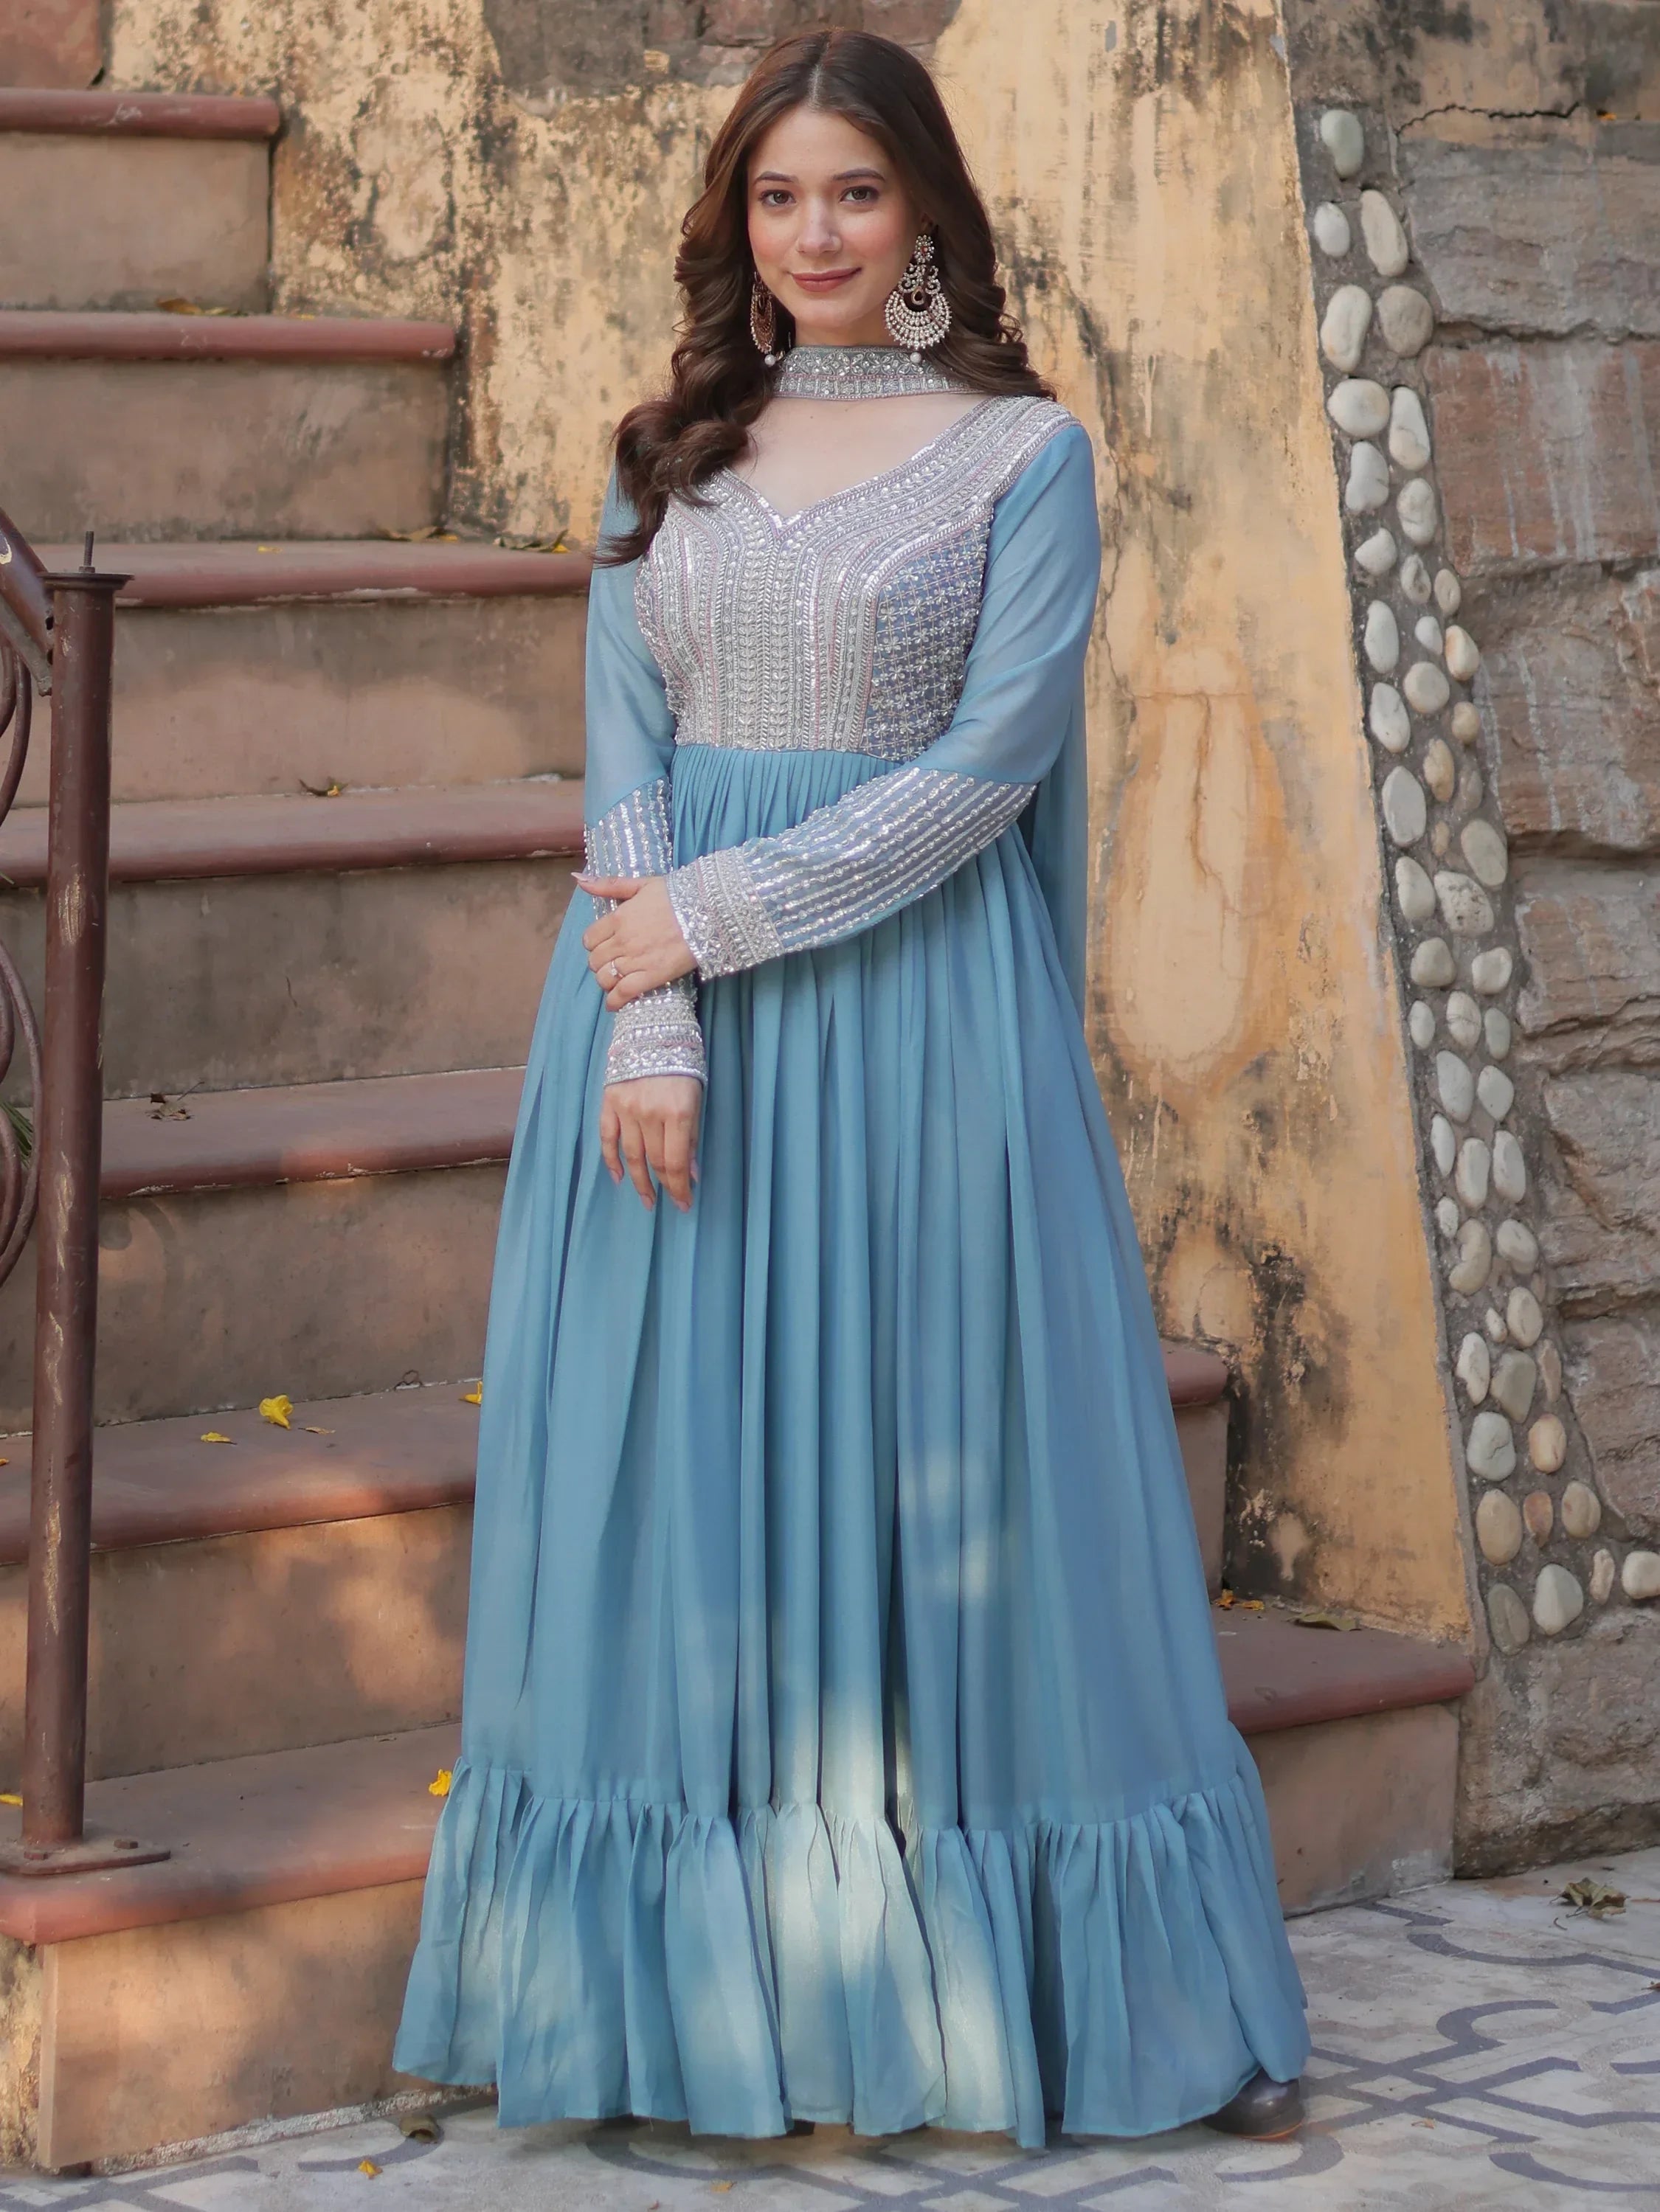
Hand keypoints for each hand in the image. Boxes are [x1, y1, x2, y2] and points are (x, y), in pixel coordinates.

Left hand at [577, 875, 695, 1008]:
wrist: (708, 911)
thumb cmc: (677, 895)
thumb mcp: (642, 884)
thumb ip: (609, 885)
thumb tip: (578, 879)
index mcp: (618, 918)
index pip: (589, 939)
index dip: (594, 944)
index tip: (604, 944)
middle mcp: (622, 941)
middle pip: (595, 961)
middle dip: (600, 962)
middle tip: (612, 962)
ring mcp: (635, 960)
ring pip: (604, 978)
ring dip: (606, 980)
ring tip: (615, 980)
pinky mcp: (651, 977)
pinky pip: (623, 993)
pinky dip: (615, 1001)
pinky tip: (614, 1004)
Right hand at [600, 1075, 701, 1210]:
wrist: (653, 1027)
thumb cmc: (683, 1062)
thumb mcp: (697, 1097)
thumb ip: (692, 1135)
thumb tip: (690, 1172)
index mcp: (678, 1112)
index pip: (675, 1162)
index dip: (679, 1188)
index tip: (684, 1203)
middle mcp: (650, 1113)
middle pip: (655, 1161)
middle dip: (664, 1186)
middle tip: (669, 1203)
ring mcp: (627, 1108)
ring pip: (631, 1155)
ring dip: (639, 1181)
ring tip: (646, 1199)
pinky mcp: (610, 1102)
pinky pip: (607, 1138)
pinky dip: (611, 1160)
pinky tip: (618, 1178)